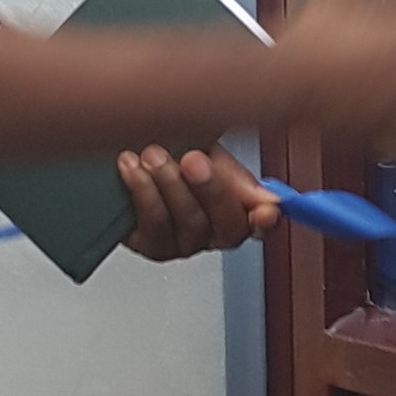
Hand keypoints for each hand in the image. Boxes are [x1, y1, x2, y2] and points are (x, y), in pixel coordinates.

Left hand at [119, 143, 279, 261]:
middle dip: (211, 189)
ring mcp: (182, 243)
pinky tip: (133, 169)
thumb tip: (267, 199)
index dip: (266, 220)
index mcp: (236, 208)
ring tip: (153, 156)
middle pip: (227, 226)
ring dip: (170, 184)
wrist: (128, 152)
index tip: (266, 210)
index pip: (262, 223)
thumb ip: (234, 174)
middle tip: (193, 160)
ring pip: (190, 223)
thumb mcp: (207, 150)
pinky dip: (143, 192)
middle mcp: (212, 233)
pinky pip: (154, 226)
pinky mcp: (151, 245)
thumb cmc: (171, 152)